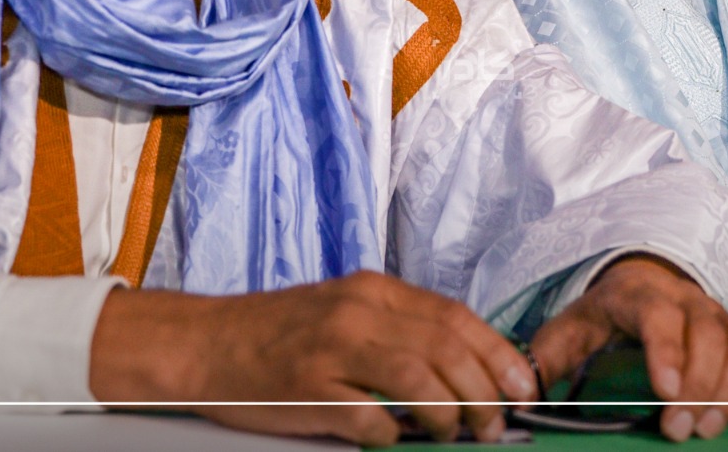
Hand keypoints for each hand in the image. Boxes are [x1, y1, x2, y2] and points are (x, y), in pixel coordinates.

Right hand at [88, 271, 535, 445]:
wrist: (205, 343)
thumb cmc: (279, 332)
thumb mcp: (345, 310)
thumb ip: (398, 329)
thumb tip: (466, 366)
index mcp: (374, 290)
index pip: (455, 318)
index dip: (498, 354)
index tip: (523, 386)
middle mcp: (358, 312)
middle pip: (446, 349)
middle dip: (484, 392)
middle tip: (494, 425)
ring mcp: (332, 349)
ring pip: (418, 380)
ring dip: (448, 416)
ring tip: (453, 435)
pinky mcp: (308, 388)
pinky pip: (369, 419)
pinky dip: (391, 436)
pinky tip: (390, 441)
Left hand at [527, 254, 727, 441]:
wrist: (638, 283)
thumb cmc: (601, 317)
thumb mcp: (567, 331)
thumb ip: (546, 361)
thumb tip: (521, 401)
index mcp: (637, 294)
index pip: (658, 313)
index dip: (666, 349)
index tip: (664, 391)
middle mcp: (686, 298)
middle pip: (708, 332)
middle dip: (698, 385)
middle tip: (678, 430)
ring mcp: (717, 314)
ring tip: (706, 429)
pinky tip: (726, 417)